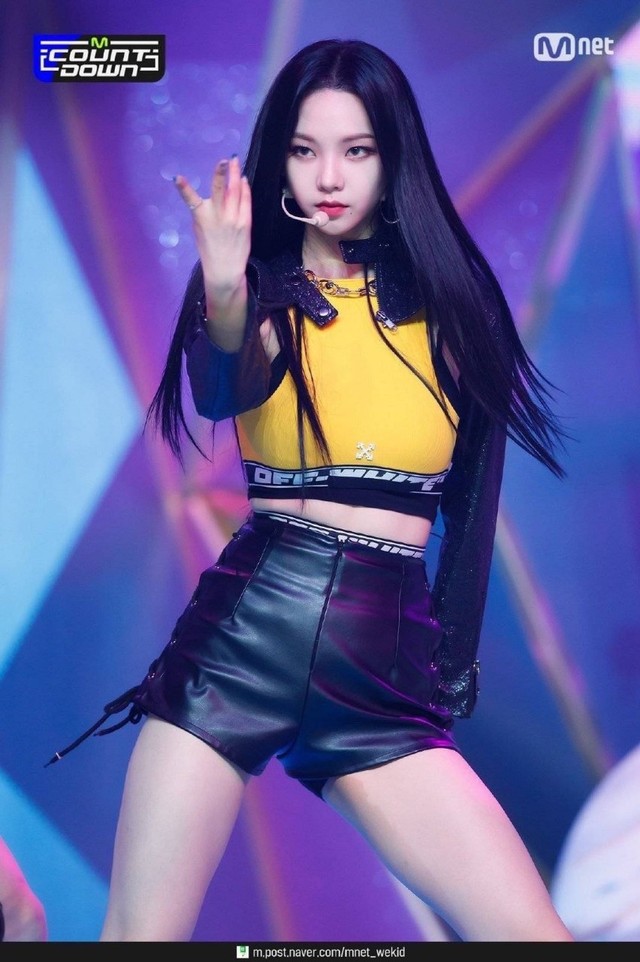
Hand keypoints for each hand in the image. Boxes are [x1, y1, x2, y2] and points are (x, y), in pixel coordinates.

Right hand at [174, 155, 251, 299]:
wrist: (225, 268)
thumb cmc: (209, 248)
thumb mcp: (199, 229)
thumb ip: (203, 211)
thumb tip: (211, 194)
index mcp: (201, 218)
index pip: (190, 200)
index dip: (184, 188)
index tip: (178, 178)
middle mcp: (218, 216)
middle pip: (220, 190)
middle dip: (222, 173)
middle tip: (227, 159)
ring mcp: (233, 218)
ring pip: (235, 191)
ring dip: (235, 175)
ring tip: (235, 161)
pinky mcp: (245, 222)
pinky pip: (245, 201)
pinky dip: (244, 189)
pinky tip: (243, 180)